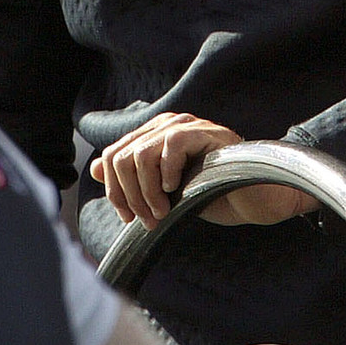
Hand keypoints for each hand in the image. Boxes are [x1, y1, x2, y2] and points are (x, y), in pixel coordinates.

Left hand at [89, 112, 317, 226]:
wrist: (252, 198)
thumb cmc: (210, 193)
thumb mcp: (163, 192)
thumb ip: (132, 178)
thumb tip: (93, 168)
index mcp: (151, 137)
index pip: (112, 157)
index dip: (114, 190)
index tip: (128, 217)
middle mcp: (164, 125)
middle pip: (121, 157)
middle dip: (129, 196)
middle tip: (148, 220)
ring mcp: (185, 125)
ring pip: (141, 154)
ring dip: (146, 192)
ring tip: (161, 212)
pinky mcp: (204, 132)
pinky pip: (170, 145)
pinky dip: (166, 173)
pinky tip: (175, 191)